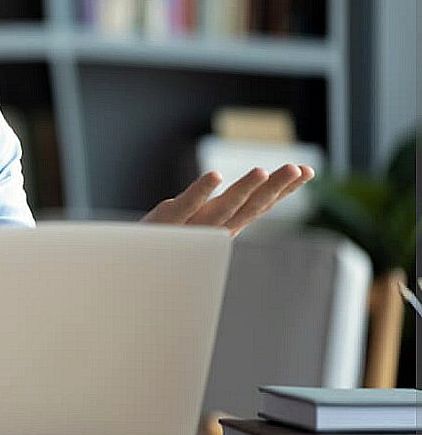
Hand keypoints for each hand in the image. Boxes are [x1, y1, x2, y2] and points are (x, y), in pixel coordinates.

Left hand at [141, 164, 313, 236]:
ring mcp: (191, 225)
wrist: (128, 265)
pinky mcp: (167, 221)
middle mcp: (213, 228)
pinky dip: (201, 192)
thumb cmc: (165, 243)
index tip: (307, 171)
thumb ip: (222, 210)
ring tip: (263, 171)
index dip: (282, 189)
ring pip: (223, 208)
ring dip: (244, 191)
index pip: (258, 205)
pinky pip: (186, 206)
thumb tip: (248, 192)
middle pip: (249, 207)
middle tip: (299, 169)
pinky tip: (215, 176)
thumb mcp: (199, 225)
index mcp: (222, 227)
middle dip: (276, 188)